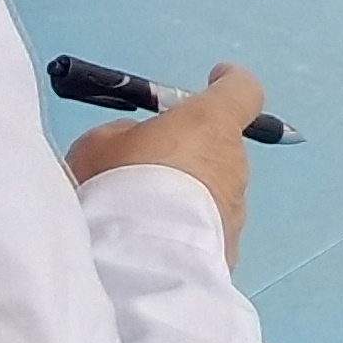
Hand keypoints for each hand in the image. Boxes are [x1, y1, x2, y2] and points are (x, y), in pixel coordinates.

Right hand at [65, 63, 260, 263]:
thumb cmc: (120, 187)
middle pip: (221, 147)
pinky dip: (188, 234)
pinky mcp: (229, 253)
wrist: (140, 263)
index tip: (216, 79)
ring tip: (146, 218)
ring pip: (214, 195)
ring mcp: (236, 211)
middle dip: (191, 155)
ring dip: (189, 199)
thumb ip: (123, 135)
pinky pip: (208, 233)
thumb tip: (136, 141)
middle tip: (150, 171)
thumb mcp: (100, 146)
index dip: (229, 83)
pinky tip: (155, 249)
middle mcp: (234, 163)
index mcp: (210, 123)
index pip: (242, 90)